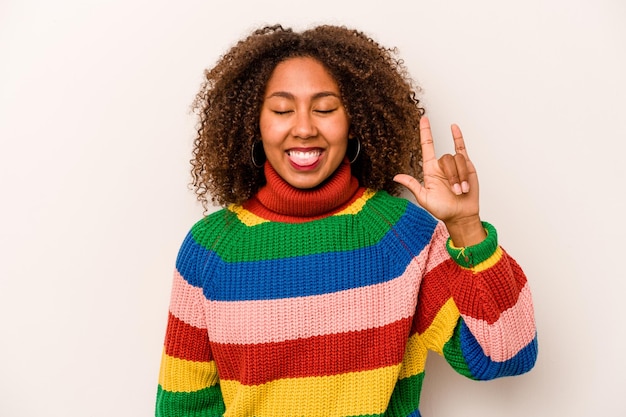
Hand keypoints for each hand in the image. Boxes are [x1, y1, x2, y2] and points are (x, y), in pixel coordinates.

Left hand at [394, 116, 485, 245]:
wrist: (461, 215)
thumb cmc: (443, 209)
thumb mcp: (424, 199)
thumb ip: (412, 185)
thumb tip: (396, 177)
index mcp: (430, 171)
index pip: (427, 147)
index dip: (425, 133)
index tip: (423, 119)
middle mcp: (442, 166)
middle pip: (446, 158)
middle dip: (452, 176)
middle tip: (455, 192)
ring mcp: (455, 165)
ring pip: (457, 160)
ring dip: (460, 177)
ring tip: (462, 190)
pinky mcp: (467, 166)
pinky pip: (462, 149)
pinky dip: (459, 138)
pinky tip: (454, 128)